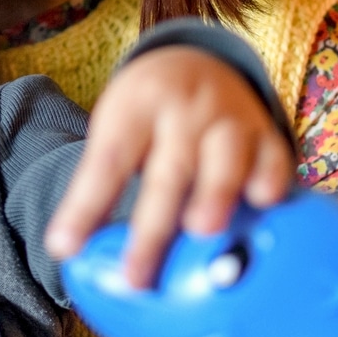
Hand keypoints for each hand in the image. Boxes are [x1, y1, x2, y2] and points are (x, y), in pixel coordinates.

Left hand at [45, 45, 294, 287]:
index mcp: (135, 108)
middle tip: (136, 276)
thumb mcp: (115, 131)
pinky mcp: (264, 132)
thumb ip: (98, 185)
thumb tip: (71, 250)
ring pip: (225, 156)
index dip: (85, 205)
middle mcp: (183, 109)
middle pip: (167, 169)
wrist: (198, 60)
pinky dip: (269, 180)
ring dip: (214, 193)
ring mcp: (228, 117)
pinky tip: (263, 204)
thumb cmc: (146, 115)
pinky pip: (273, 157)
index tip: (65, 247)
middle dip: (152, 226)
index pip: (108, 160)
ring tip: (202, 230)